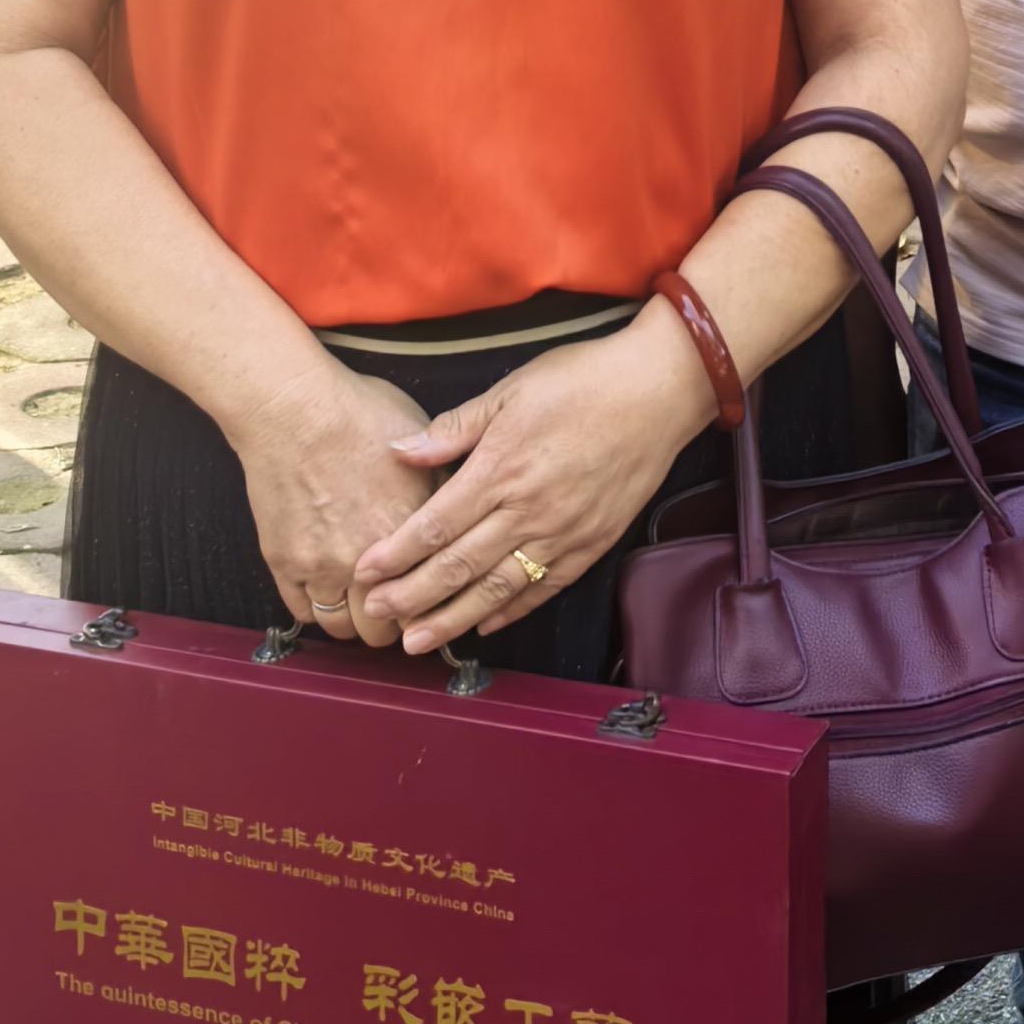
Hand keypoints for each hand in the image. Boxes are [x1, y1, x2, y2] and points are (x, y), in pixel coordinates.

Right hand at [225, 362, 436, 646]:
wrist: (293, 408)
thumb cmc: (358, 413)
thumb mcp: (421, 442)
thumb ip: (442, 485)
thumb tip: (460, 510)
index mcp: (410, 531)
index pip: (430, 598)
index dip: (432, 603)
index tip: (428, 599)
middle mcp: (369, 559)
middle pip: (387, 628)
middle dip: (394, 621)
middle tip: (394, 605)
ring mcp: (322, 566)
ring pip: (345, 629)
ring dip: (355, 622)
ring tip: (360, 604)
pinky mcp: (285, 563)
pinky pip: (304, 613)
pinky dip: (317, 610)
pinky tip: (327, 593)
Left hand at [349, 312, 710, 656]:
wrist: (658, 393)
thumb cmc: (582, 382)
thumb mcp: (510, 391)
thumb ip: (454, 428)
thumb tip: (400, 451)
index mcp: (500, 469)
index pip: (436, 525)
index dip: (396, 553)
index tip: (365, 573)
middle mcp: (528, 510)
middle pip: (459, 565)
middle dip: (413, 596)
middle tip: (378, 618)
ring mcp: (562, 532)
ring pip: (498, 588)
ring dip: (454, 618)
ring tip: (420, 642)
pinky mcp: (591, 543)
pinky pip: (544, 587)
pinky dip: (512, 610)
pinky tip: (485, 624)